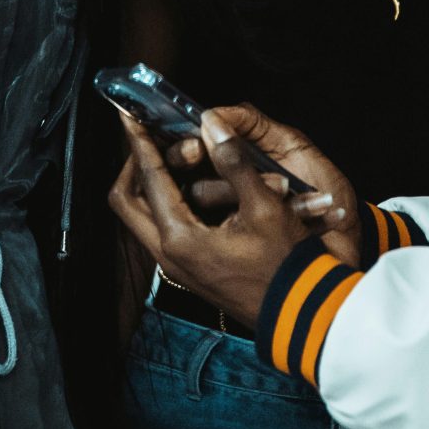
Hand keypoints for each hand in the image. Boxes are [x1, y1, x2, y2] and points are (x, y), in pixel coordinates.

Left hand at [110, 113, 352, 330]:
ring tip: (172, 155)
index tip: (129, 115)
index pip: (147, 179)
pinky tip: (192, 183)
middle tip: (148, 137)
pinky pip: (164, 227)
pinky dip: (169, 200)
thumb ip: (234, 162)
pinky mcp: (191, 268)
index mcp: (180, 238)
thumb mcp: (264, 206)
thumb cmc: (285, 263)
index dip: (139, 142)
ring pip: (144, 216)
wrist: (300, 312)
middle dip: (135, 165)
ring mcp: (178, 265)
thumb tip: (212, 125)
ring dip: (152, 183)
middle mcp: (169, 254)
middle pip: (127, 202)